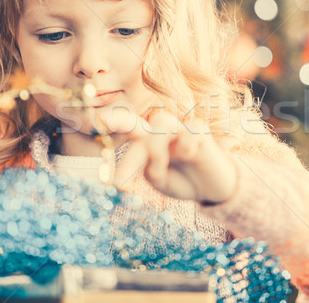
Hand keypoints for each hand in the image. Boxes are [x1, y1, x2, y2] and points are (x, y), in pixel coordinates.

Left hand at [113, 111, 237, 202]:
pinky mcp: (201, 134)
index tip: (97, 121)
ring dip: (156, 145)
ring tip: (158, 168)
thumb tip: (153, 164)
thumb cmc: (181, 180)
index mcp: (146, 143)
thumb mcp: (162, 183)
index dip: (114, 122)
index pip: (127, 133)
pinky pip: (192, 129)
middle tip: (104, 122)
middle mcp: (160, 134)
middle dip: (121, 121)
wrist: (212, 188)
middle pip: (139, 122)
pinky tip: (190, 153)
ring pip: (162, 122)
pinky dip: (188, 141)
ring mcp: (180, 131)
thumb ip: (153, 172)